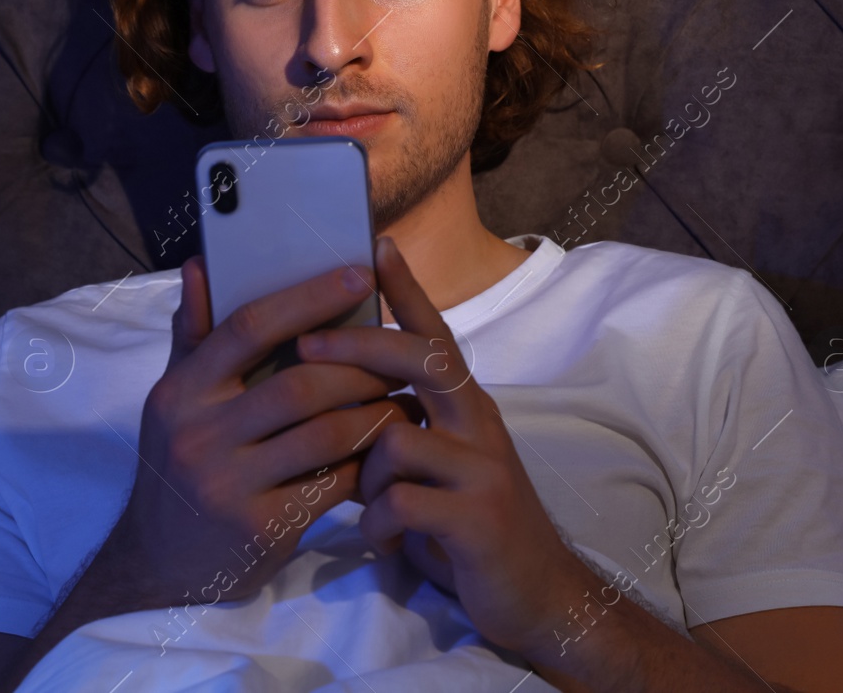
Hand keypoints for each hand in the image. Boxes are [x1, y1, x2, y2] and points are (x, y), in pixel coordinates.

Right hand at [102, 256, 424, 610]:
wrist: (158, 567)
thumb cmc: (179, 468)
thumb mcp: (174, 402)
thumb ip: (194, 335)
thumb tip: (201, 265)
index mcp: (181, 391)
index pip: (249, 327)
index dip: (309, 298)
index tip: (361, 276)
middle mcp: (198, 435)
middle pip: (300, 383)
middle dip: (361, 367)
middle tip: (401, 357)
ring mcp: (228, 485)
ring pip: (326, 434)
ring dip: (376, 414)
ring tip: (405, 400)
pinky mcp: (261, 527)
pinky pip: (332, 483)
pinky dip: (366, 463)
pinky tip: (387, 450)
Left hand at [294, 236, 591, 655]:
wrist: (538, 597)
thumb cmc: (469, 527)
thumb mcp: (438, 469)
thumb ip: (402, 431)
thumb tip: (340, 401)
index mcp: (468, 409)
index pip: (436, 336)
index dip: (407, 291)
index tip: (377, 246)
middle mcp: (481, 426)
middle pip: (422, 361)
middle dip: (357, 348)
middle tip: (304, 348)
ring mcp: (483, 469)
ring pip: (396, 439)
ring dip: (363, 476)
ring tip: (370, 509)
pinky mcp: (478, 518)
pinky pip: (401, 503)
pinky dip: (378, 525)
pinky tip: (385, 541)